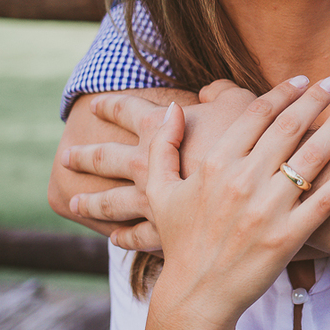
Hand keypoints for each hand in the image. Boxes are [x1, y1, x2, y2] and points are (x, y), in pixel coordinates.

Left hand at [62, 83, 258, 250]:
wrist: (263, 189)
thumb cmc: (253, 140)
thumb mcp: (242, 103)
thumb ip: (221, 91)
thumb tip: (207, 90)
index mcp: (158, 129)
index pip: (127, 111)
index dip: (111, 105)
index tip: (95, 105)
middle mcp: (144, 166)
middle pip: (105, 159)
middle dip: (85, 157)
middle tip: (66, 158)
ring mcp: (151, 201)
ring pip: (110, 204)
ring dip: (91, 203)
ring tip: (74, 205)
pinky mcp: (165, 231)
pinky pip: (136, 236)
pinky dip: (123, 237)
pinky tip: (116, 240)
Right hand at [147, 76, 329, 328]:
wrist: (197, 296)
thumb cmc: (181, 242)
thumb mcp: (159, 191)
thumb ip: (162, 146)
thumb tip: (172, 109)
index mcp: (214, 164)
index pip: (257, 115)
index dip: (283, 93)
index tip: (302, 81)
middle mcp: (243, 181)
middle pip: (290, 127)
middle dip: (316, 99)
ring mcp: (269, 209)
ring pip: (313, 155)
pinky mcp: (291, 235)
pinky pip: (328, 196)